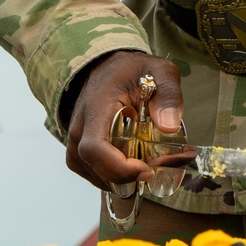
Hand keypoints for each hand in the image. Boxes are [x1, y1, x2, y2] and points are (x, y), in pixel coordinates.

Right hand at [65, 50, 183, 190]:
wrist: (107, 67)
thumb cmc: (133, 70)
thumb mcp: (160, 71)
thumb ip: (168, 94)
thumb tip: (169, 127)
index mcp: (96, 108)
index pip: (94, 149)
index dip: (119, 168)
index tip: (147, 169)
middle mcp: (79, 128)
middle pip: (97, 169)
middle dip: (132, 176)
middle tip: (161, 165)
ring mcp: (75, 142)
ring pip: (97, 176)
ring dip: (126, 178)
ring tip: (153, 162)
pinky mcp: (78, 152)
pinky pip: (95, 174)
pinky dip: (116, 176)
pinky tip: (136, 164)